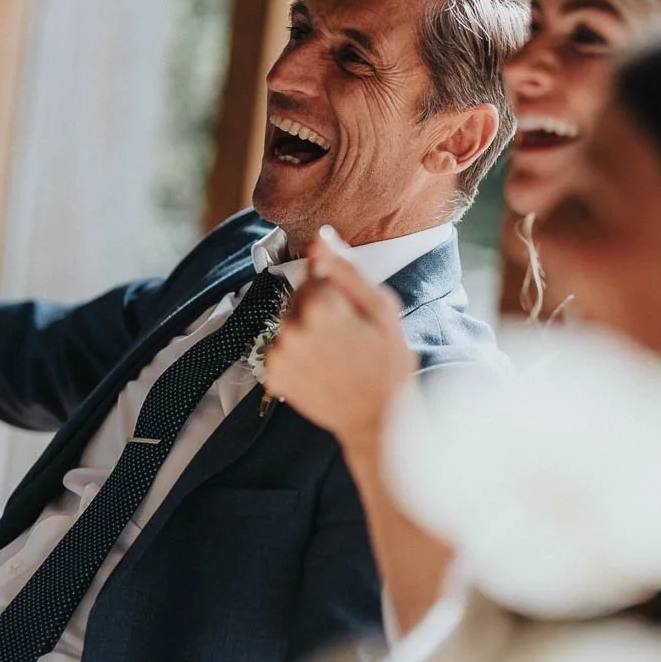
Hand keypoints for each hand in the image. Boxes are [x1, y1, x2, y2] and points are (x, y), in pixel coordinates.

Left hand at [265, 227, 416, 453]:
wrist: (376, 423)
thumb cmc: (388, 365)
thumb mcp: (382, 309)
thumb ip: (347, 270)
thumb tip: (322, 238)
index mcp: (320, 306)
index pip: (317, 271)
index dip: (339, 288)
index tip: (355, 311)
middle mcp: (291, 327)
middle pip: (300, 294)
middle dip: (321, 304)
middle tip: (350, 334)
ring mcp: (278, 353)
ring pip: (290, 319)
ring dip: (308, 327)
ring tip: (336, 353)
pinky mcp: (272, 374)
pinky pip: (281, 345)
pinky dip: (297, 350)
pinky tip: (321, 366)